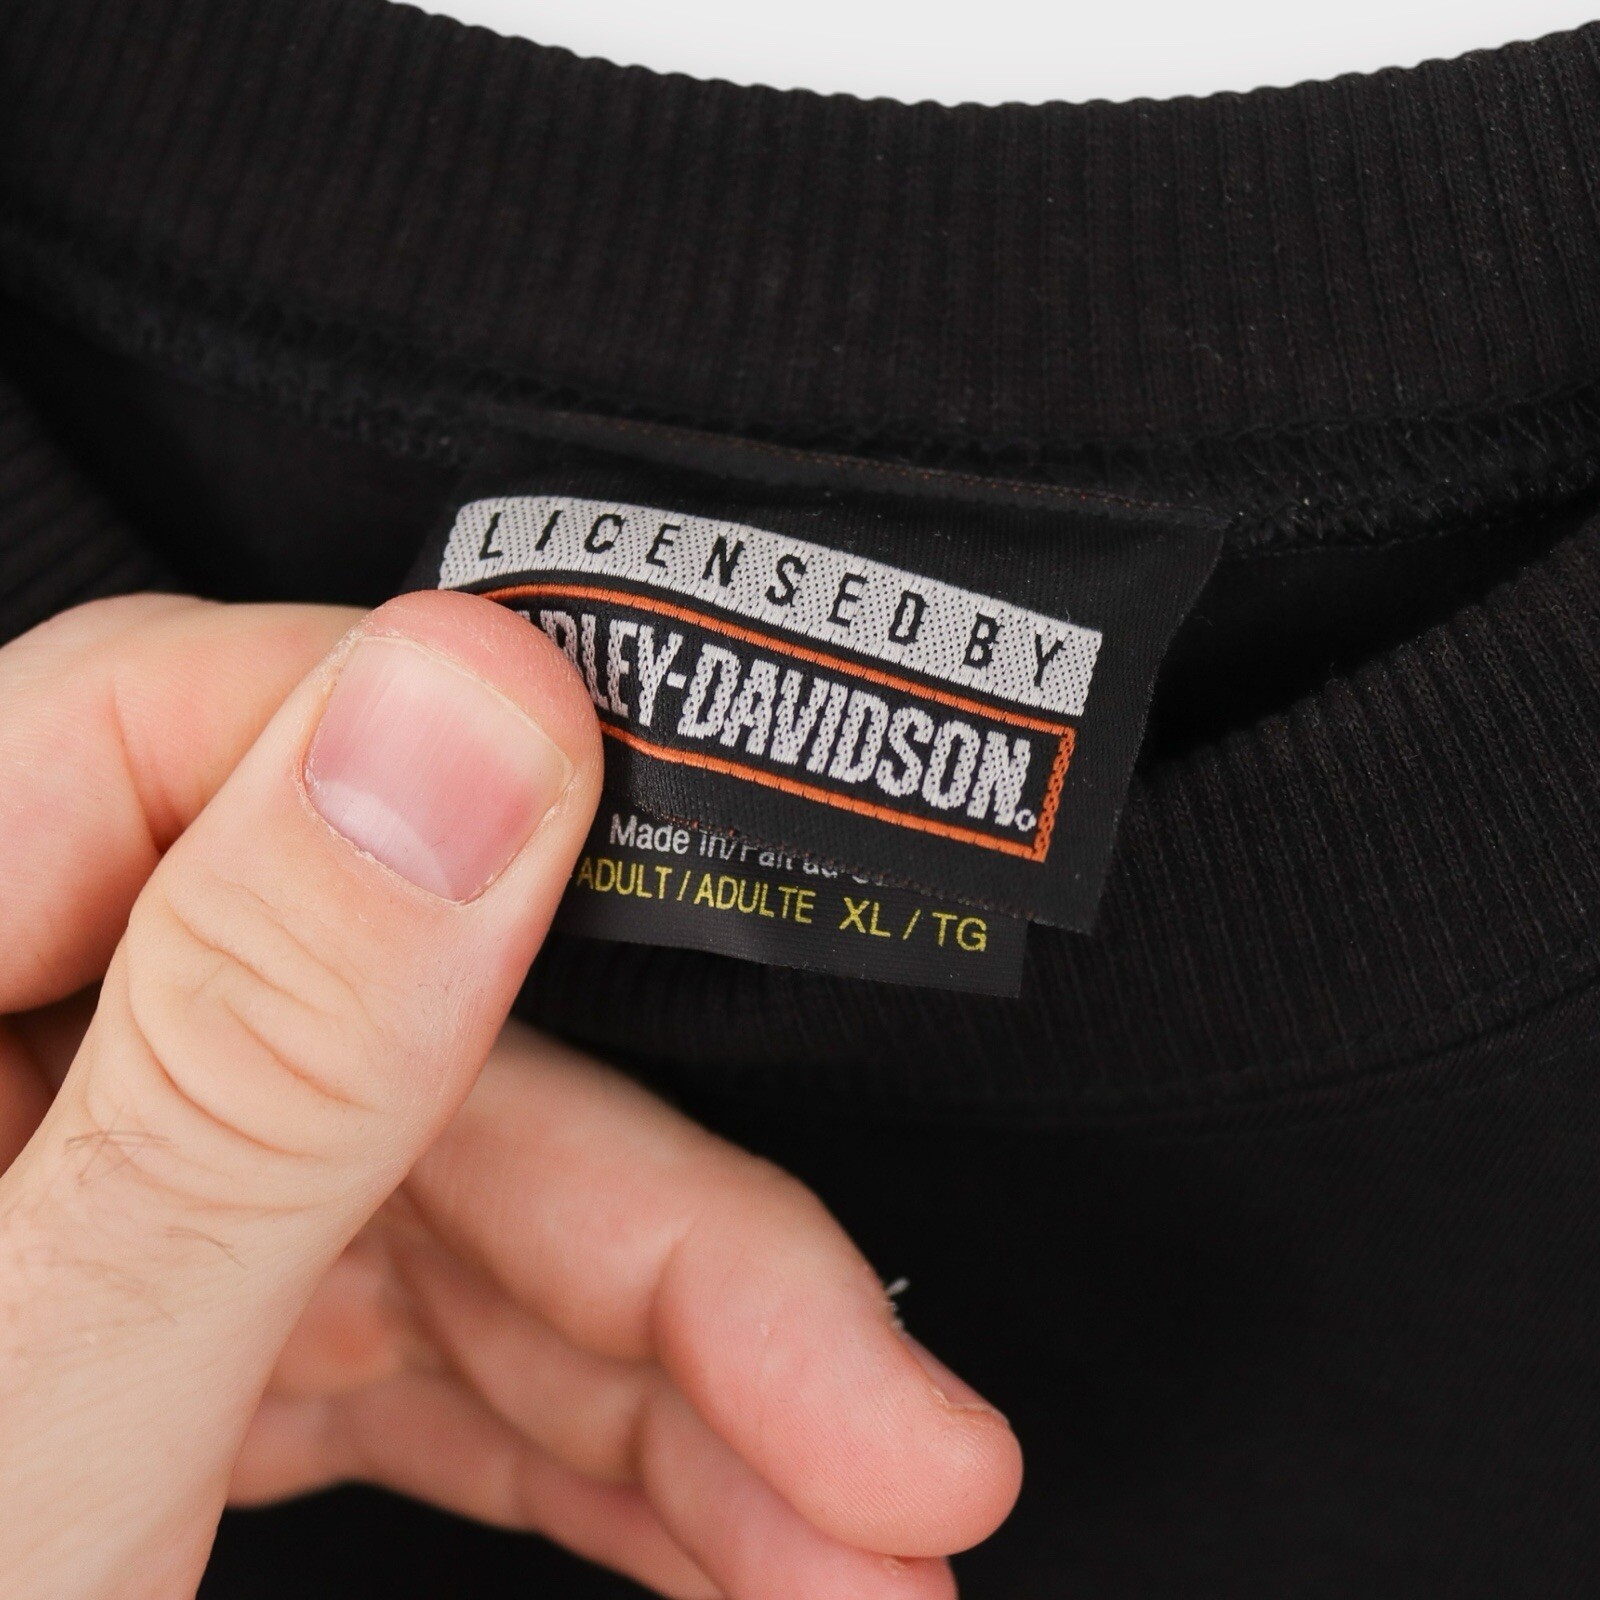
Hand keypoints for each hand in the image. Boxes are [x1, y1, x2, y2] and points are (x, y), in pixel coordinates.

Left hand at [0, 593, 1021, 1598]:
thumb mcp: (26, 1413)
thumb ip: (256, 1050)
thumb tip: (470, 710)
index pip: (182, 727)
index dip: (441, 761)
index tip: (682, 848)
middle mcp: (10, 1060)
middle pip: (416, 1036)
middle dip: (684, 1254)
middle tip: (887, 1428)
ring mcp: (115, 1198)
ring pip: (461, 1209)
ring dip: (684, 1392)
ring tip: (859, 1545)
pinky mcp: (193, 1327)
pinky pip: (424, 1331)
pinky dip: (586, 1438)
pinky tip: (731, 1534)